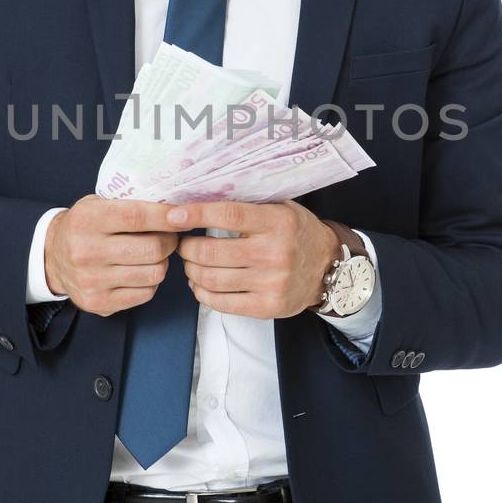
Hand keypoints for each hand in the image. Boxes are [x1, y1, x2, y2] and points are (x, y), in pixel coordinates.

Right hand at [44, 195, 183, 315]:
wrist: (52, 258)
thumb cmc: (84, 226)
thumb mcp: (98, 204)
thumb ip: (131, 203)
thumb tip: (175, 209)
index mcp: (87, 220)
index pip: (136, 217)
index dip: (166, 217)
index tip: (184, 216)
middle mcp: (86, 251)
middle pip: (151, 249)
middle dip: (169, 241)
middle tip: (168, 236)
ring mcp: (92, 280)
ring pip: (153, 273)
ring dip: (162, 262)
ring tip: (153, 254)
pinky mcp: (99, 302)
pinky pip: (146, 293)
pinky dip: (151, 281)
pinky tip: (140, 271)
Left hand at [167, 200, 339, 319]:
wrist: (329, 269)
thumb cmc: (296, 233)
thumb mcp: (281, 208)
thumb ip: (248, 203)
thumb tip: (200, 196)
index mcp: (278, 222)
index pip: (228, 214)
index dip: (196, 214)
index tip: (173, 215)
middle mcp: (276, 252)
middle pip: (212, 252)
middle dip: (188, 249)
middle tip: (185, 245)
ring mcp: (272, 283)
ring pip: (212, 279)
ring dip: (192, 271)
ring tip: (192, 264)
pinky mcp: (267, 307)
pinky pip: (221, 303)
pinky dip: (202, 293)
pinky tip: (201, 284)